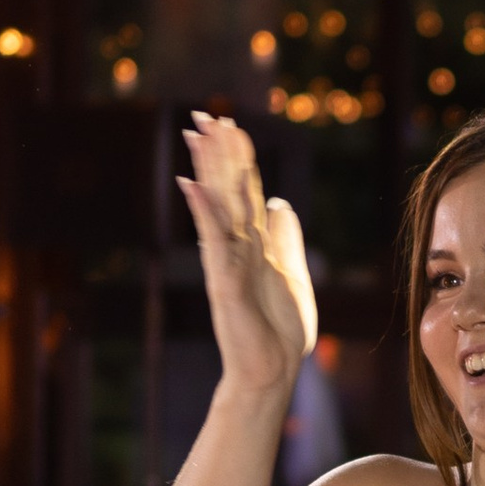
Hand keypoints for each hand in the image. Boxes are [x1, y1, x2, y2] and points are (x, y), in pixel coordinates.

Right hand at [177, 116, 315, 393]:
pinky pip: (215, 241)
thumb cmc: (279, 328)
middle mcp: (236, 245)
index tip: (228, 123)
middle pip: (227, 189)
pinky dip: (204, 212)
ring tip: (198, 134)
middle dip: (216, 152)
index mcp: (253, 242)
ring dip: (209, 169)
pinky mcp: (225, 281)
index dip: (238, 157)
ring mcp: (228, 261)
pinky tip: (192, 185)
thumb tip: (281, 202)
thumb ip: (285, 237)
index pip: (244, 190)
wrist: (272, 370)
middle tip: (203, 114)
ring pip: (219, 205)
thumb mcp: (292, 272)